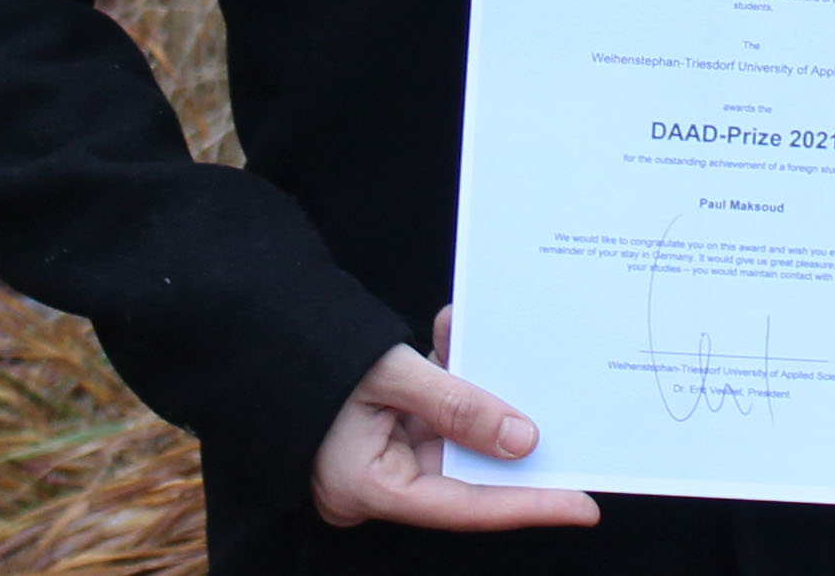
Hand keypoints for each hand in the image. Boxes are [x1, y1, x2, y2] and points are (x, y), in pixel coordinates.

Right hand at [311, 306, 602, 531]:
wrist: (252, 327)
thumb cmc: (309, 356)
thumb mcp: (388, 376)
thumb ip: (457, 406)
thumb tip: (524, 442)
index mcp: (370, 487)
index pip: (465, 507)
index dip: (528, 505)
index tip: (582, 506)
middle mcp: (380, 481)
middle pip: (466, 475)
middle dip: (515, 445)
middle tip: (575, 434)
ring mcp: (383, 455)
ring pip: (456, 437)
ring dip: (484, 396)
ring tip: (517, 359)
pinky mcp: (386, 428)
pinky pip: (436, 410)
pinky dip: (454, 375)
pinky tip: (459, 333)